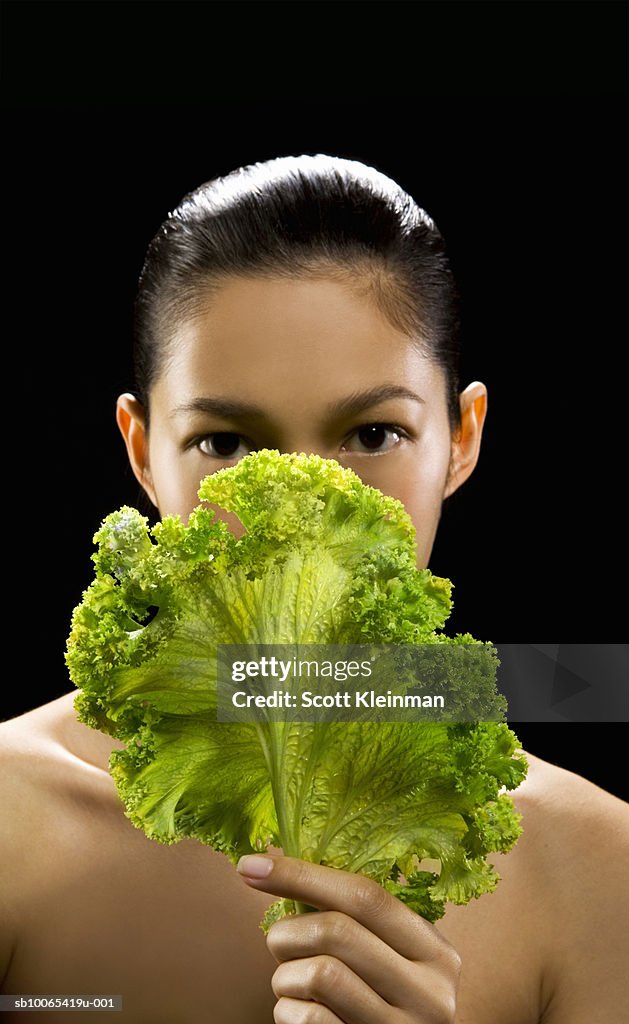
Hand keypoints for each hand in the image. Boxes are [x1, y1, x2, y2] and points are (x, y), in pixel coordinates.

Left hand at [237, 854, 460, 1023]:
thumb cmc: (383, 1006)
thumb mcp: (394, 962)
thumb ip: (361, 925)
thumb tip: (277, 869)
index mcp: (435, 951)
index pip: (365, 895)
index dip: (303, 875)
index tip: (252, 867)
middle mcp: (429, 992)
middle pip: (337, 931)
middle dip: (288, 931)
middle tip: (278, 943)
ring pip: (320, 974)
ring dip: (285, 976)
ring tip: (291, 984)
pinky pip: (309, 1018)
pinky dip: (287, 1011)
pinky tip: (298, 1014)